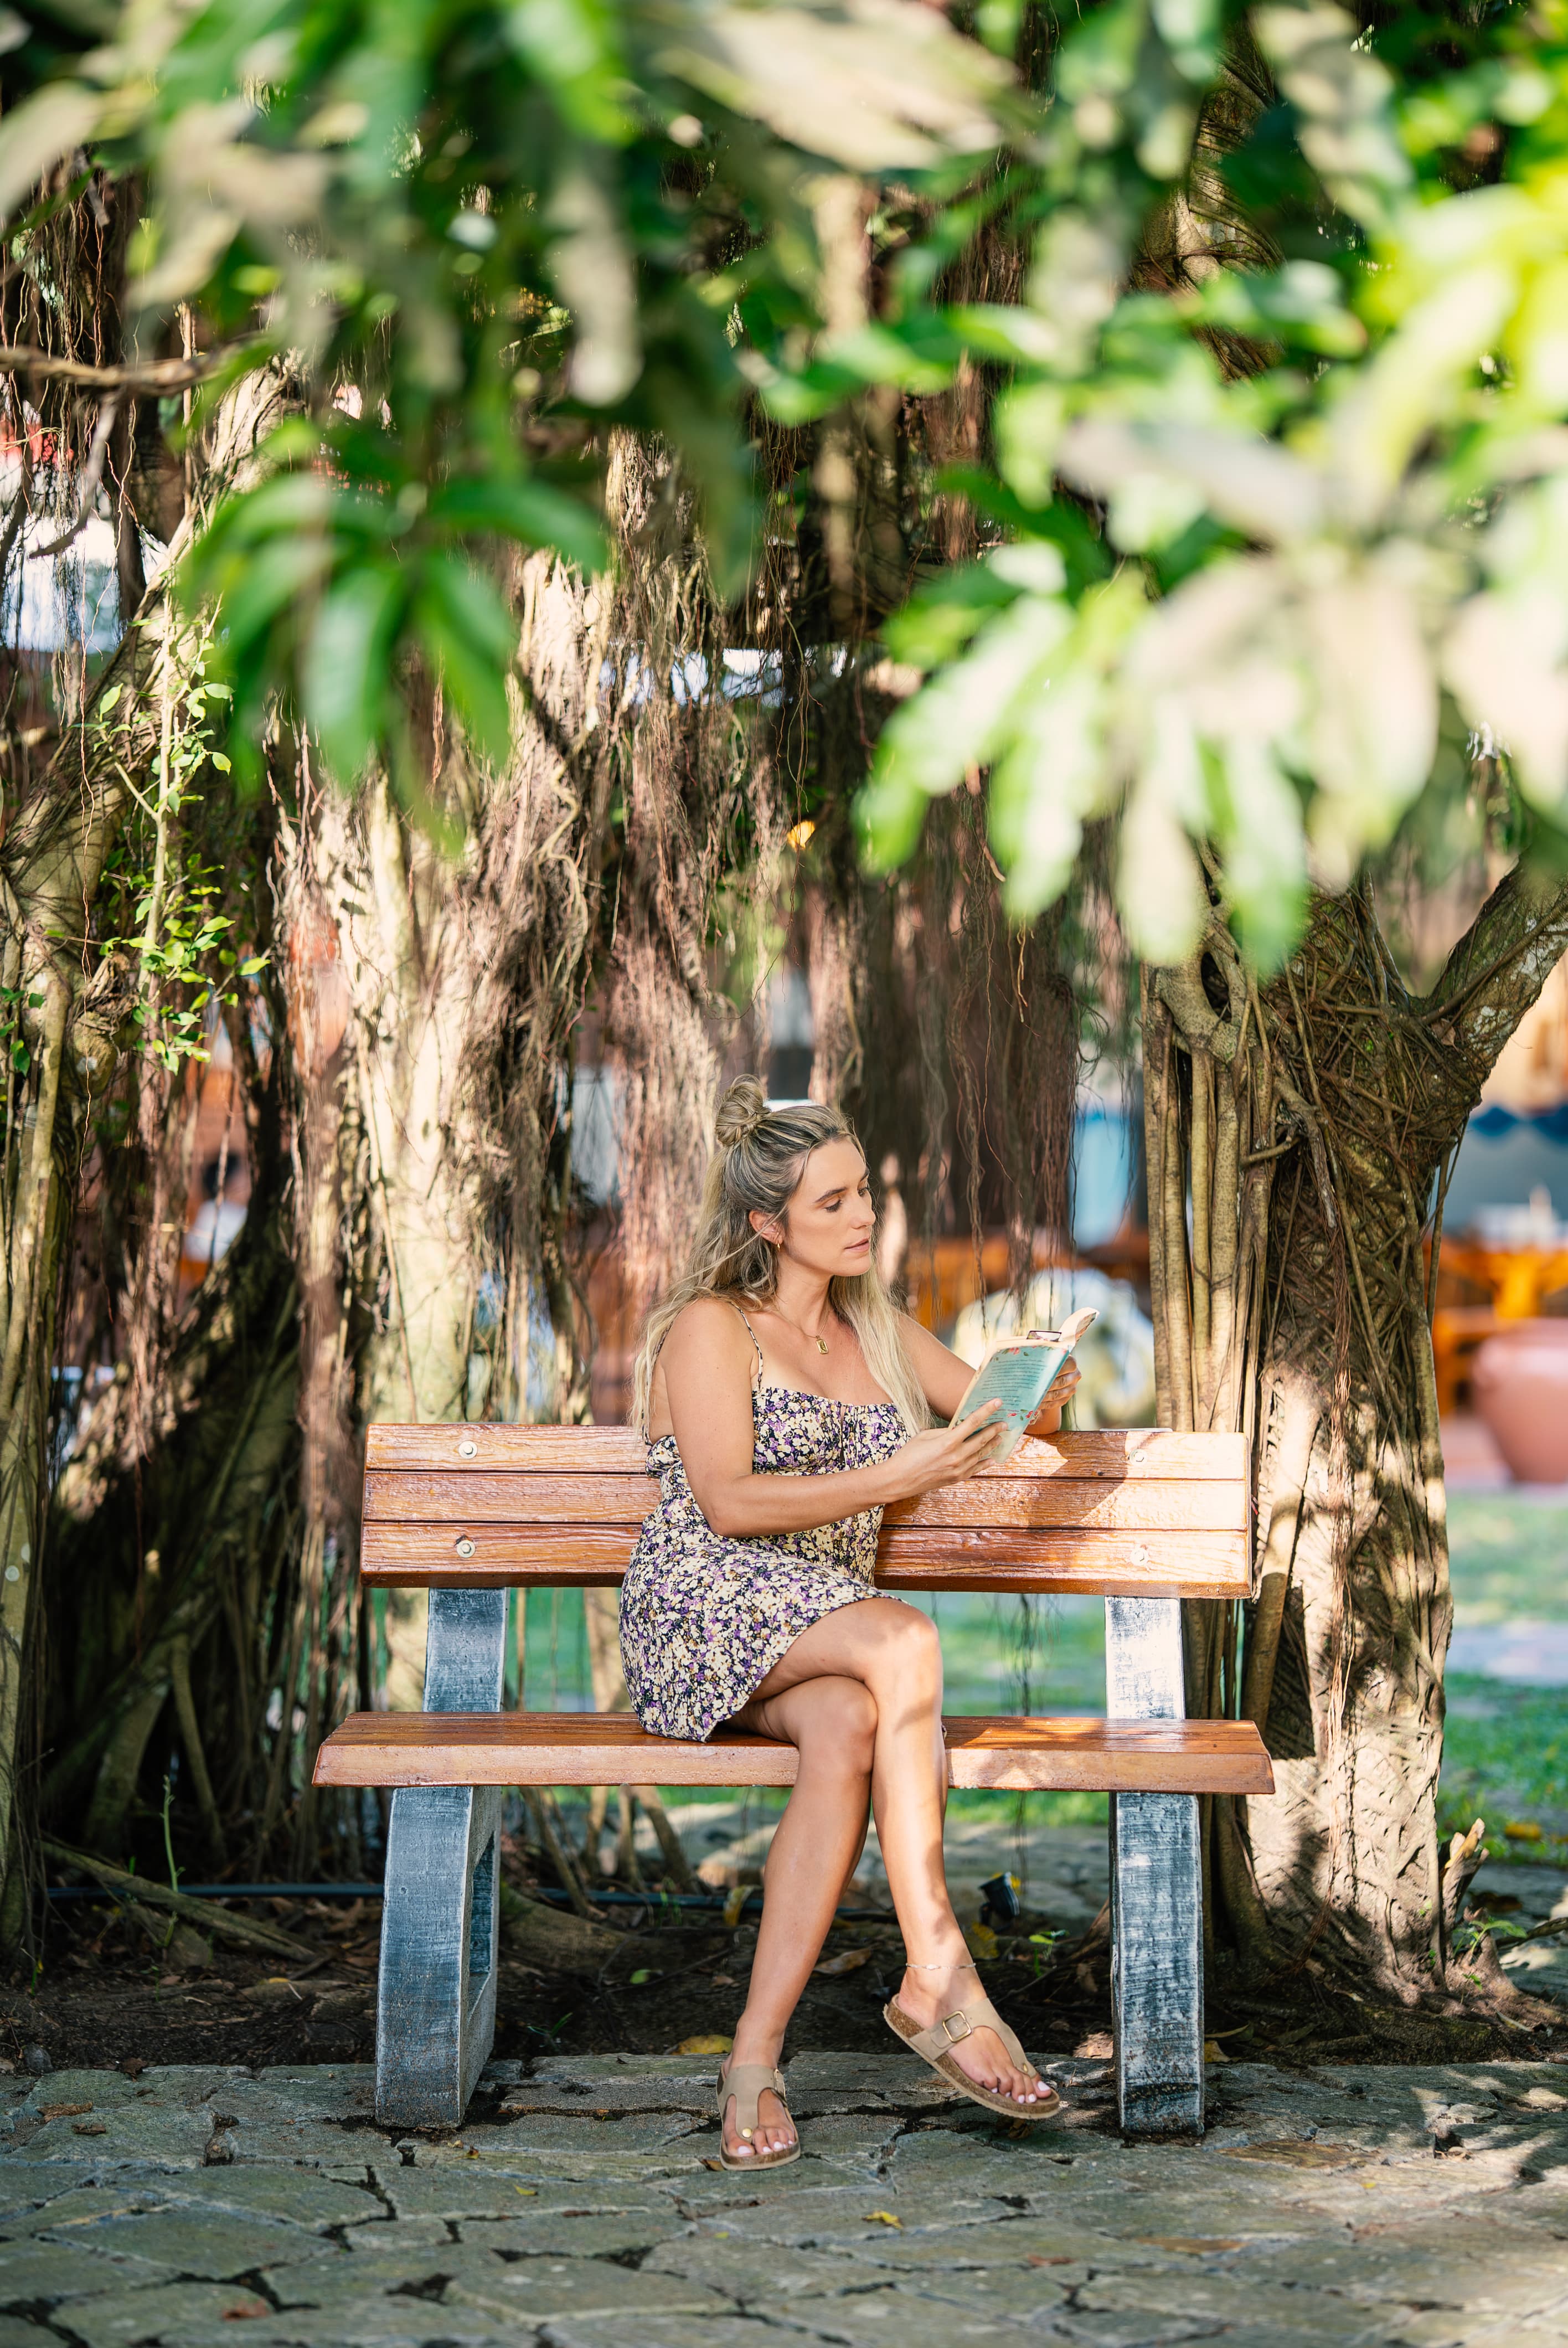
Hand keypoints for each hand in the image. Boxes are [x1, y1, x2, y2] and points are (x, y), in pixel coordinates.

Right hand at [890, 1401, 1005, 1498]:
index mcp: (948, 1441)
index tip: (997, 1403)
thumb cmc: (908, 1455)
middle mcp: (956, 1456)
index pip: (972, 1422)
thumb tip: (959, 1427)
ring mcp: (958, 1469)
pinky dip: (985, 1463)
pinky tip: (992, 1459)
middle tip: (1004, 1422)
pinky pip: (975, 1469)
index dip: (986, 1411)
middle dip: (994, 1429)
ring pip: (981, 1454)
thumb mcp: (925, 1436)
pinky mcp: (956, 1479)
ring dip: (992, 1444)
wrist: (899, 1480)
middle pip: (981, 1439)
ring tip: (1000, 1437)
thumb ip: (945, 1431)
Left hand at [1027, 1357, 1079, 1434]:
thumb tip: (1026, 1355)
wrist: (1052, 1371)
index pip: (1067, 1366)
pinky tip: (1035, 1404)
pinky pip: (1056, 1403)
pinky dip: (1045, 1404)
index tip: (1042, 1373)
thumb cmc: (1046, 1360)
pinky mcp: (1066, 1398)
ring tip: (1032, 1398)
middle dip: (1047, 1386)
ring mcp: (1071, 1388)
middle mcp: (1074, 1376)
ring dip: (1044, 1397)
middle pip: (1061, 1382)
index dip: (1055, 1370)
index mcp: (1071, 1362)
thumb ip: (1040, 1354)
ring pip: (1058, 1395)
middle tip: (1034, 1388)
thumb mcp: (1045, 1354)